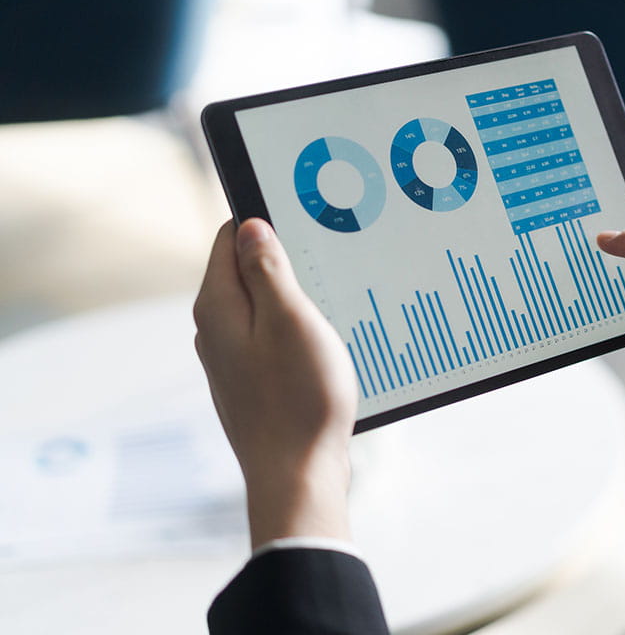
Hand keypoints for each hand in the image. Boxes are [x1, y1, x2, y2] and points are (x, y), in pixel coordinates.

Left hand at [194, 219, 358, 547]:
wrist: (297, 477)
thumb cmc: (299, 399)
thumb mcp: (291, 319)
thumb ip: (266, 269)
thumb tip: (250, 226)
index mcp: (218, 307)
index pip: (229, 237)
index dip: (266, 220)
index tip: (306, 220)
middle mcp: (215, 331)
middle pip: (247, 272)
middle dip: (287, 262)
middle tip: (330, 266)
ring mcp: (232, 361)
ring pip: (264, 309)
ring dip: (297, 302)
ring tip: (335, 309)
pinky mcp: (252, 385)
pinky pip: (273, 342)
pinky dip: (298, 335)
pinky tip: (328, 350)